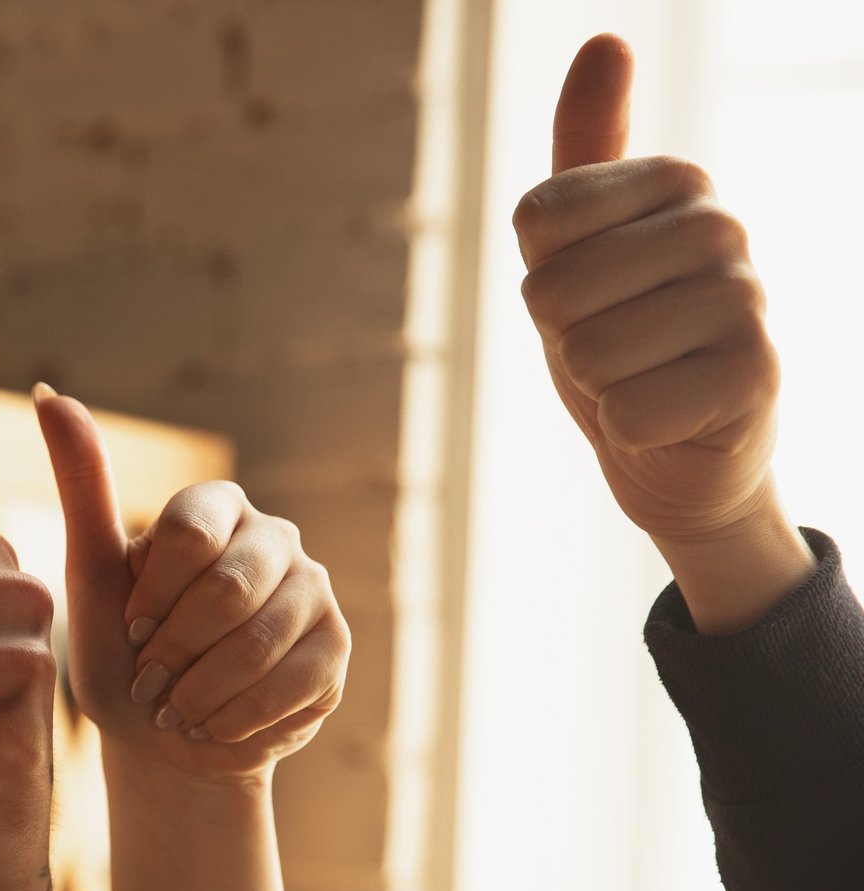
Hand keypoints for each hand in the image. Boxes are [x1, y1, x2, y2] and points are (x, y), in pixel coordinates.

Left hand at [35, 388, 347, 781]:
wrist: (165, 738)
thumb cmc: (123, 654)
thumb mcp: (91, 575)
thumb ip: (82, 486)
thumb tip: (48, 392)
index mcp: (216, 506)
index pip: (190, 533)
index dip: (153, 596)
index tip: (132, 630)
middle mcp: (275, 536)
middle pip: (229, 591)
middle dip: (176, 652)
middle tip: (151, 681)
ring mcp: (314, 588)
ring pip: (260, 642)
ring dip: (203, 691)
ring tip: (177, 708)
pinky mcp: (337, 644)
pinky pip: (294, 682)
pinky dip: (239, 716)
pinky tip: (215, 724)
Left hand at [515, 34, 781, 544]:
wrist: (680, 447)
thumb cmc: (620, 336)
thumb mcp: (579, 240)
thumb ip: (583, 146)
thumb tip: (607, 40)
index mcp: (676, 177)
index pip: (536, 220)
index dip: (541, 277)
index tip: (592, 292)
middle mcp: (722, 223)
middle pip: (550, 289)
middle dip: (564, 337)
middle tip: (615, 347)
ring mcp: (748, 297)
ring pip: (586, 352)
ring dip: (598, 385)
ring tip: (643, 378)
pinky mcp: (757, 376)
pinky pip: (626, 411)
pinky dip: (629, 428)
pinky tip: (670, 417)